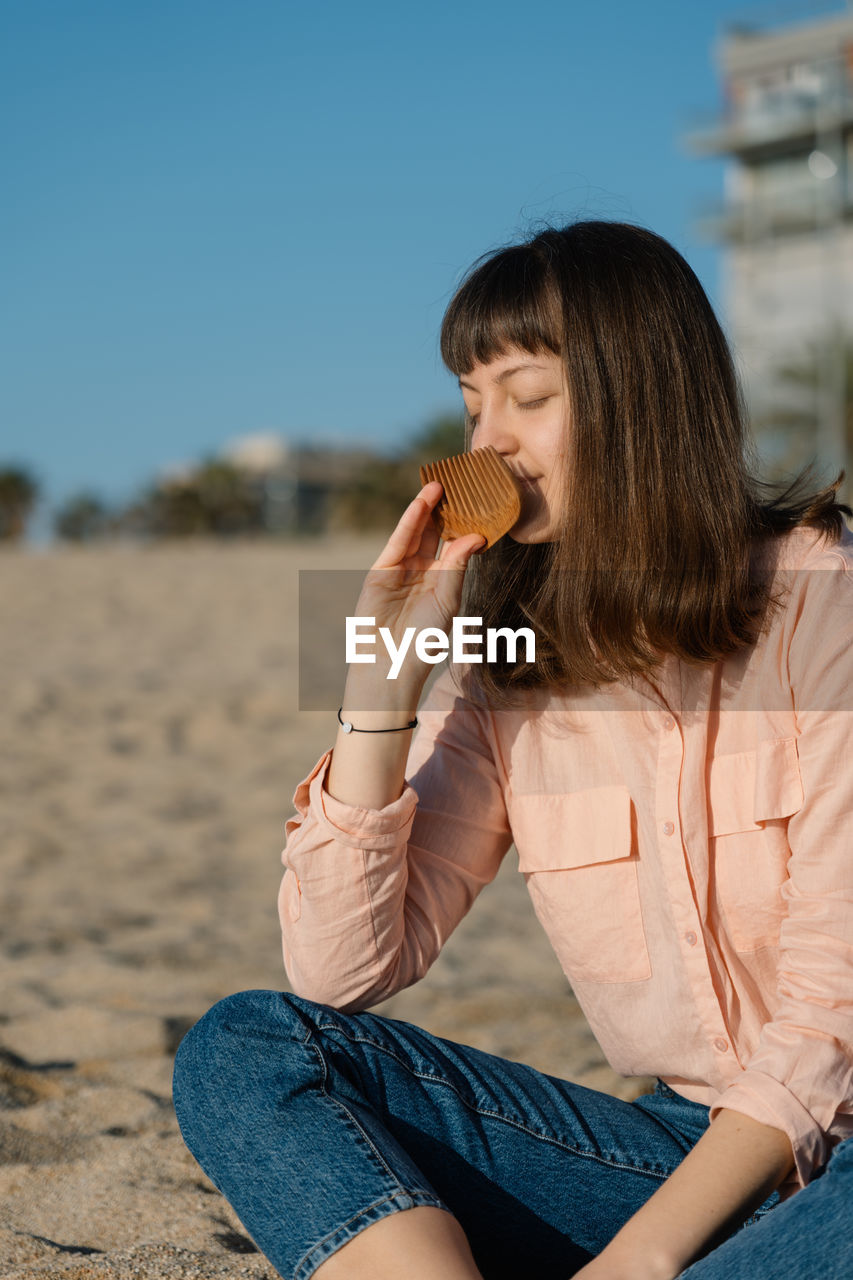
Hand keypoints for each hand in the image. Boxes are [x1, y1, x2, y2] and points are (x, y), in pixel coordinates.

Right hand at [351, 480, 484, 686]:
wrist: (392, 663)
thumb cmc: (425, 640)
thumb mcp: (448, 600)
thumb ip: (457, 567)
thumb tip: (476, 537)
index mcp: (443, 580)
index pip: (455, 546)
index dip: (465, 525)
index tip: (480, 502)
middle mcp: (422, 571)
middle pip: (434, 534)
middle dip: (445, 510)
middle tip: (459, 485)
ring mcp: (400, 570)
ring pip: (416, 533)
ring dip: (426, 509)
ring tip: (439, 486)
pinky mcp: (381, 571)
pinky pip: (398, 542)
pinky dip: (408, 523)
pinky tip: (419, 505)